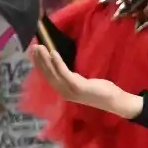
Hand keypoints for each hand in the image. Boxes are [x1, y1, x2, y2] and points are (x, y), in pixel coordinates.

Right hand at [28, 43, 142, 118]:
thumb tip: (62, 68)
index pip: (48, 76)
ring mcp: (69, 90)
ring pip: (53, 73)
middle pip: (47, 74)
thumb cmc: (100, 90)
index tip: (34, 53)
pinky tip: (53, 53)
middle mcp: (63, 91)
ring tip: (40, 47)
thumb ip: (72, 78)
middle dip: (39, 60)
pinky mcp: (76, 87)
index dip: (40, 65)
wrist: (113, 100)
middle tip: (34, 47)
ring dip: (45, 59)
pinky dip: (57, 63)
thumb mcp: (82, 82)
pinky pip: (64, 73)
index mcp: (64, 90)